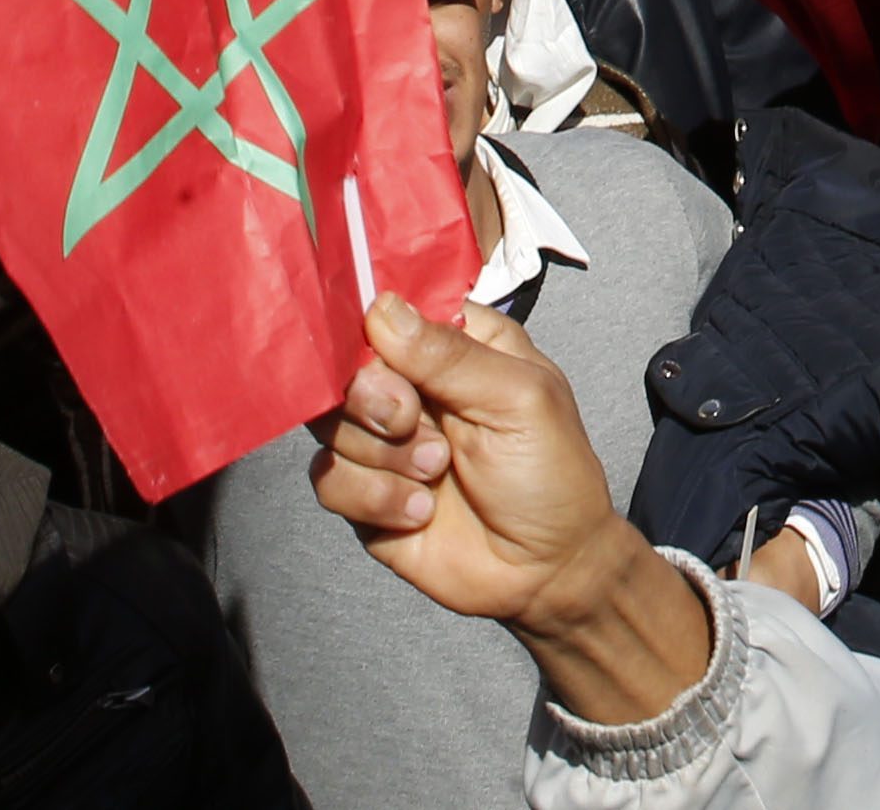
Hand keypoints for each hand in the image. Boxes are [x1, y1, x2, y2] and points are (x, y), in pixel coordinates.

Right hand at [312, 293, 711, 720]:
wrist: (546, 572)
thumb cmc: (551, 474)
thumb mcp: (518, 398)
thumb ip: (449, 355)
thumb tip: (379, 307)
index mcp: (456, 346)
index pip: (389, 311)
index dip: (371, 329)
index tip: (383, 354)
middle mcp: (413, 387)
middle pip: (345, 368)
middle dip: (372, 397)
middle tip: (411, 421)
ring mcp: (385, 442)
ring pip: (328, 425)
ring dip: (381, 454)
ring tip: (436, 475)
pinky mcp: (366, 495)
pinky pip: (328, 480)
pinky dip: (372, 497)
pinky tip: (419, 512)